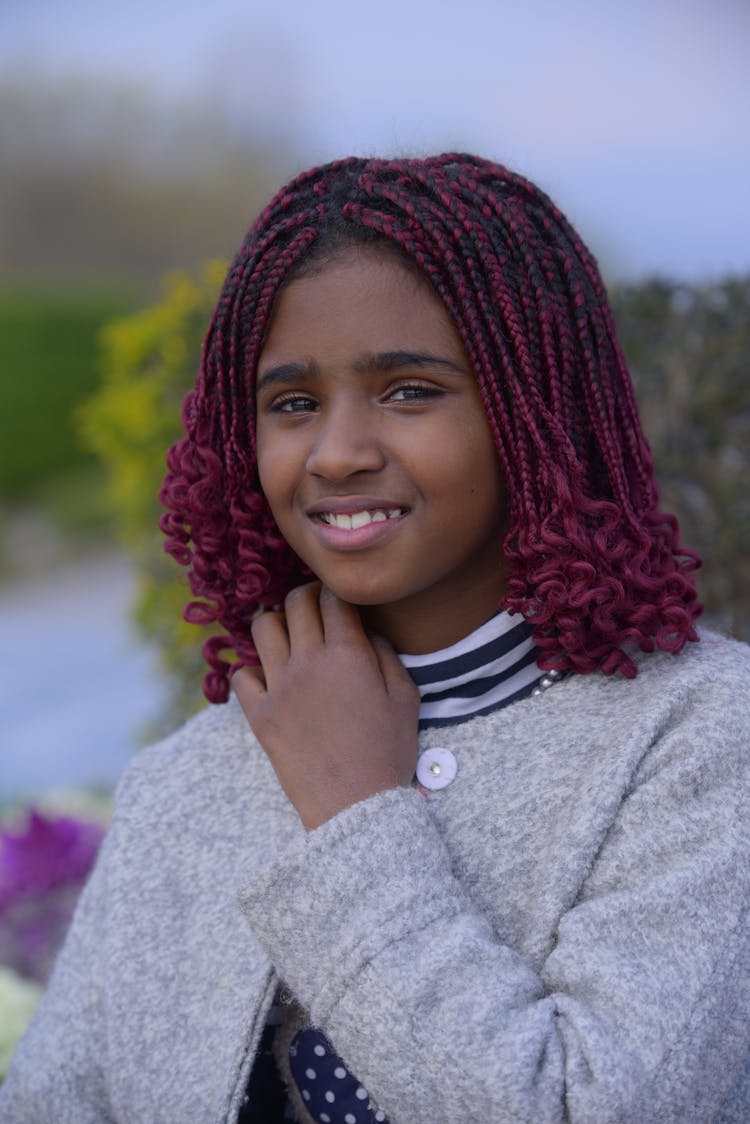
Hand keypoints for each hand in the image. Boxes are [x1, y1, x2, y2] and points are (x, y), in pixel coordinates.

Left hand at [233, 583, 419, 828]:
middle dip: (307, 596)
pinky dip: (253, 670)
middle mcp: (309, 662)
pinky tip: (270, 678)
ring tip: (289, 638)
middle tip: (316, 610)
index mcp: (348, 654)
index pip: (333, 597)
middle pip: (295, 602)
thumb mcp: (406, 697)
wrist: (358, 806)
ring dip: (276, 624)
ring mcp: (279, 687)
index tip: (341, 600)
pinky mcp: (260, 715)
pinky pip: (241, 675)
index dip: (338, 591)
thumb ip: (386, 655)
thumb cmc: (389, 752)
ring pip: (262, 626)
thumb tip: (367, 632)